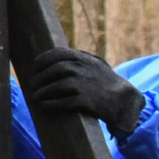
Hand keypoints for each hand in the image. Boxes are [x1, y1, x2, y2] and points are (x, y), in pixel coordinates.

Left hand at [24, 47, 145, 135]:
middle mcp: (84, 69)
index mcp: (85, 59)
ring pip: (58, 86)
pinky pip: (65, 102)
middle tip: (32, 85)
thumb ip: (78, 60)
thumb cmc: (106, 83)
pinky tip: (45, 105)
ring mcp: (86, 85)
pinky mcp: (88, 101)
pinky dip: (52, 104)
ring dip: (43, 92)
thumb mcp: (95, 65)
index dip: (43, 60)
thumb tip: (52, 61)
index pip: (58, 53)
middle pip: (55, 70)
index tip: (34, 67)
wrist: (126, 101)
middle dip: (40, 78)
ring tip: (36, 97)